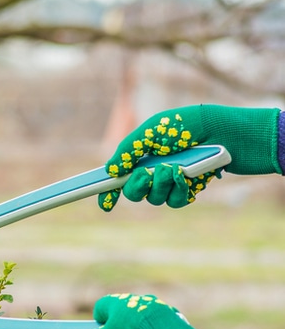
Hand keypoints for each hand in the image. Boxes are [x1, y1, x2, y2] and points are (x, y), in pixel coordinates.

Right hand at [98, 104, 280, 211]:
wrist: (226, 133)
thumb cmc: (189, 126)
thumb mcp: (152, 130)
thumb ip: (129, 149)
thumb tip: (110, 170)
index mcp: (141, 156)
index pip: (119, 178)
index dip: (108, 191)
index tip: (103, 202)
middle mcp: (153, 171)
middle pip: (133, 193)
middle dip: (136, 187)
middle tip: (145, 175)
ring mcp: (170, 182)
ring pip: (154, 199)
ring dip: (160, 185)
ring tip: (174, 169)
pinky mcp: (189, 190)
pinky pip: (175, 201)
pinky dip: (179, 190)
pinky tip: (187, 177)